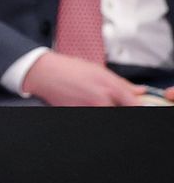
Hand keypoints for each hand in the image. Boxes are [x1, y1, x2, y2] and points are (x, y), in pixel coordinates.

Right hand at [22, 51, 147, 106]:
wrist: (44, 73)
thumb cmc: (69, 69)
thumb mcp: (99, 70)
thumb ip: (122, 83)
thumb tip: (138, 91)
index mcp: (110, 86)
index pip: (134, 104)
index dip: (137, 106)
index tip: (137, 106)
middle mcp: (102, 100)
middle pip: (121, 111)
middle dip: (120, 107)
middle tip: (114, 102)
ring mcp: (90, 108)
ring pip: (107, 111)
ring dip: (106, 108)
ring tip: (95, 101)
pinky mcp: (78, 113)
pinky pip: (93, 113)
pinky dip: (93, 109)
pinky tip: (86, 103)